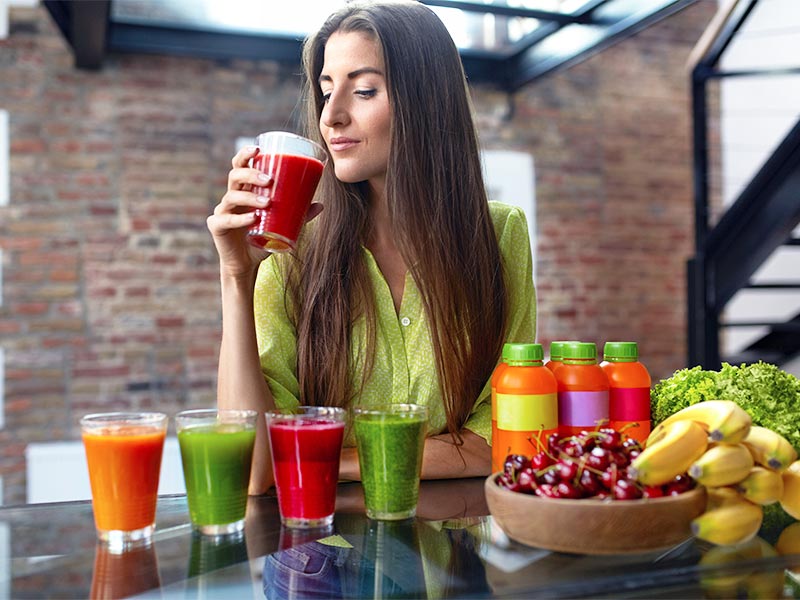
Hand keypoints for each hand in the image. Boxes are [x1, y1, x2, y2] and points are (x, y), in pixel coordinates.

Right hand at [206, 146, 323, 278]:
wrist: (247, 264)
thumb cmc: (263, 238)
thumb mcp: (283, 225)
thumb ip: (299, 215)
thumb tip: (320, 205)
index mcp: (245, 190)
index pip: (240, 166)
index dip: (245, 155)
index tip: (258, 149)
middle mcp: (232, 197)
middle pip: (235, 176)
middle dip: (251, 174)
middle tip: (270, 181)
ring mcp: (223, 210)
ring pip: (232, 196)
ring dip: (250, 197)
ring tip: (267, 203)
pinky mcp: (217, 226)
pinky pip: (226, 219)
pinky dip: (240, 218)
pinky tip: (252, 219)